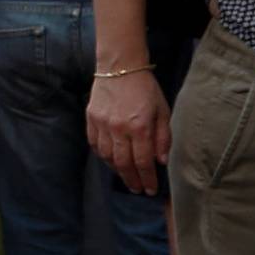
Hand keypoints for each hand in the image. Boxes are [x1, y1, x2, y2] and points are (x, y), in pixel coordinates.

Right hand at [86, 69, 169, 196]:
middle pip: (124, 164)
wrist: (120, 66)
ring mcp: (102, 124)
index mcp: (140, 127)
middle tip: (137, 189)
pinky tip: (111, 160)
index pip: (143, 161)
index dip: (147, 178)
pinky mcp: (91, 119)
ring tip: (126, 176)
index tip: (150, 189)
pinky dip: (103, 156)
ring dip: (117, 170)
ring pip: (108, 156)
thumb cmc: (145, 87)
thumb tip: (161, 161)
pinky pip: (95, 144)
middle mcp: (119, 128)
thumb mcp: (162, 110)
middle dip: (132, 180)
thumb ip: (163, 137)